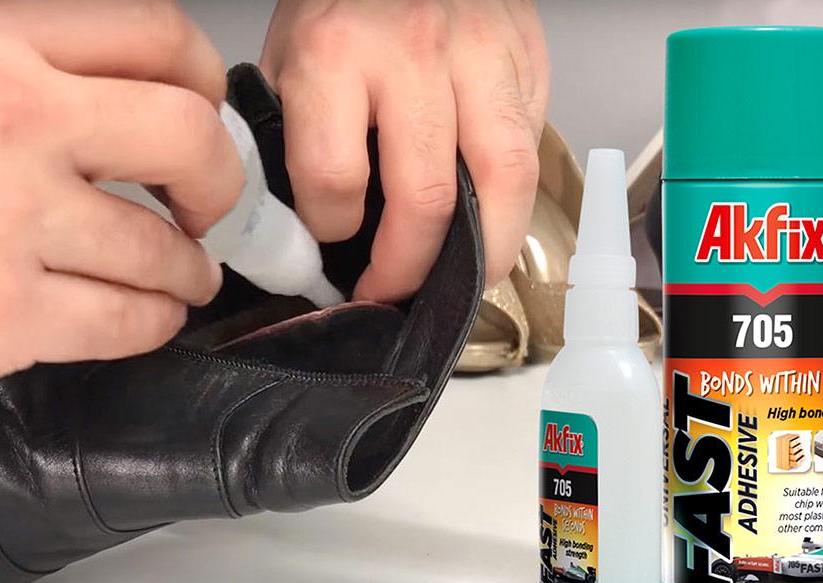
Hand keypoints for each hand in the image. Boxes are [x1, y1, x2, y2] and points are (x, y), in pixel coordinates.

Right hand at [0, 0, 243, 390]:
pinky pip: (125, 322)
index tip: (205, 109)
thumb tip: (115, 87)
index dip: (200, 77)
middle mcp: (7, 120)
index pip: (151, 32)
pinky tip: (149, 315)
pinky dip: (154, 322)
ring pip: (162, 249)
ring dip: (189, 268)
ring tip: (186, 273)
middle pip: (187, 139)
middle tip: (209, 204)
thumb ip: (8, 65)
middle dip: (220, 180)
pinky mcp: (2, 317)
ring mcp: (8, 223)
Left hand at [260, 0, 549, 302]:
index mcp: (335, 54)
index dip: (330, 229)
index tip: (331, 238)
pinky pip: (532, 149)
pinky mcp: (528, 61)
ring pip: (505, 182)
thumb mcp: (290, 52)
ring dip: (489, 253)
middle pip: (425, 198)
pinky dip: (517, 199)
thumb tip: (311, 223)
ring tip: (470, 280)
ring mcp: (483, 57)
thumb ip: (296, 132)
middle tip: (393, 290)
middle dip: (408, 267)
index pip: (334, 180)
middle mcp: (414, 55)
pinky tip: (495, 217)